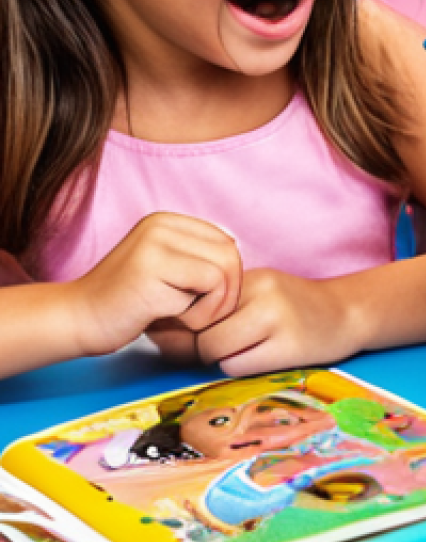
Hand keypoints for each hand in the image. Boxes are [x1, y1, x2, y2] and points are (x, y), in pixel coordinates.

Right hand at [69, 212, 242, 357]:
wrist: (75, 319)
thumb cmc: (126, 301)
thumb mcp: (164, 266)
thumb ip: (195, 256)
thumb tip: (235, 253)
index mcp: (165, 221)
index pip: (226, 241)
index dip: (228, 276)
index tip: (209, 300)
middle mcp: (160, 226)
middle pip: (229, 255)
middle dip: (228, 292)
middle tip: (205, 315)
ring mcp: (153, 248)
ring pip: (222, 272)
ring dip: (213, 306)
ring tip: (187, 318)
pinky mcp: (150, 274)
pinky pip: (204, 292)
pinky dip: (197, 314)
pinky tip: (172, 320)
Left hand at [196, 268, 370, 375]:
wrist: (347, 313)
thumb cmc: (294, 308)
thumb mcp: (258, 293)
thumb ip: (219, 307)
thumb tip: (160, 333)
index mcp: (250, 276)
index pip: (196, 302)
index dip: (187, 324)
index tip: (190, 333)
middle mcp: (262, 292)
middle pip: (201, 328)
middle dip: (201, 346)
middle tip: (223, 345)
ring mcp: (276, 318)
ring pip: (215, 350)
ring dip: (221, 358)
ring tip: (245, 350)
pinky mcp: (288, 346)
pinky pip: (238, 366)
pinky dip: (241, 368)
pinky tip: (262, 357)